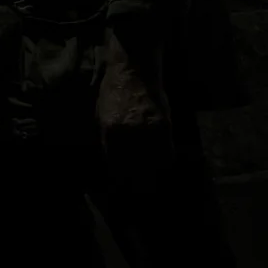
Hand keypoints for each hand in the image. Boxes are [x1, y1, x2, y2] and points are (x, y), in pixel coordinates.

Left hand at [97, 61, 173, 192]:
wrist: (135, 71)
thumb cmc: (113, 91)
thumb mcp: (101, 116)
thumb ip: (107, 139)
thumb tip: (112, 162)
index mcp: (110, 131)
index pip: (115, 165)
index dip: (118, 182)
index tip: (119, 192)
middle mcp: (130, 134)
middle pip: (134, 169)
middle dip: (135, 186)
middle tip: (136, 196)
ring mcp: (150, 131)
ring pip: (153, 165)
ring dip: (151, 178)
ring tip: (150, 188)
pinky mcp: (165, 126)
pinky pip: (167, 153)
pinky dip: (164, 163)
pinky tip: (162, 169)